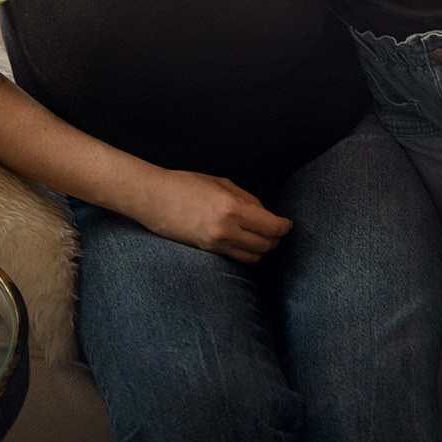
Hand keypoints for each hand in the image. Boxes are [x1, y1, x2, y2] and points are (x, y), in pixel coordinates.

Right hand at [140, 168, 292, 263]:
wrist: (154, 199)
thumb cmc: (186, 184)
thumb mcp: (221, 183)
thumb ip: (246, 198)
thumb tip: (264, 213)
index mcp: (231, 208)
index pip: (270, 226)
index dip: (283, 227)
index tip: (287, 224)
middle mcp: (226, 230)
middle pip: (265, 245)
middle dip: (276, 239)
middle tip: (279, 231)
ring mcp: (215, 244)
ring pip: (252, 257)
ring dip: (263, 250)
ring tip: (265, 240)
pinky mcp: (207, 252)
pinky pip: (236, 258)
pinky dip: (247, 254)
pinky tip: (248, 245)